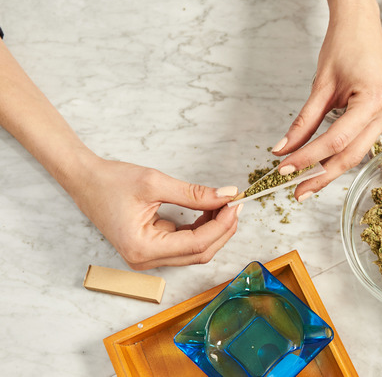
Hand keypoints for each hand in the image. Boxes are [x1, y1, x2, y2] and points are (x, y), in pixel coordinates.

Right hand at [68, 159, 240, 269]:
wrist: (85, 181)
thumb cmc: (111, 182)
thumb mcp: (155, 183)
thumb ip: (194, 193)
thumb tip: (226, 195)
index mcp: (143, 249)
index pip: (196, 245)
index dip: (221, 226)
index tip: (236, 204)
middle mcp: (146, 260)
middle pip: (199, 253)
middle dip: (222, 229)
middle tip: (235, 204)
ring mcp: (149, 257)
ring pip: (195, 250)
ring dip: (214, 229)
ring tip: (225, 204)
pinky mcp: (152, 248)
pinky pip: (185, 243)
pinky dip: (201, 228)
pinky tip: (210, 210)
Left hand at [272, 3, 381, 198]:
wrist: (360, 22)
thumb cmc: (343, 44)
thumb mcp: (321, 84)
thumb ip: (303, 121)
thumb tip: (282, 149)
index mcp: (373, 100)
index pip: (336, 140)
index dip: (309, 158)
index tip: (284, 169)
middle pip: (351, 155)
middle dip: (322, 175)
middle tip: (296, 191)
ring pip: (357, 152)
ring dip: (330, 168)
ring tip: (305, 182)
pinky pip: (361, 140)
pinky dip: (340, 153)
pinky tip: (321, 163)